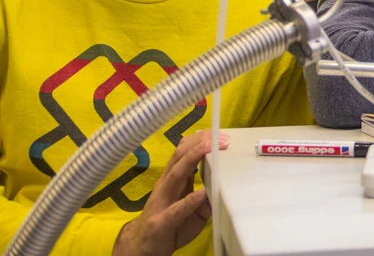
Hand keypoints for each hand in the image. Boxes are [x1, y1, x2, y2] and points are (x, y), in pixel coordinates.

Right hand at [113, 131, 229, 255]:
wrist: (144, 246)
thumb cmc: (170, 221)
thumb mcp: (192, 206)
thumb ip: (206, 194)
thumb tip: (225, 185)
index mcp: (173, 178)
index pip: (184, 152)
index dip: (201, 140)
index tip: (219, 133)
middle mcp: (166, 185)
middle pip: (180, 156)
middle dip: (200, 143)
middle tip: (220, 137)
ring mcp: (162, 201)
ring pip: (176, 174)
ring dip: (193, 159)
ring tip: (209, 149)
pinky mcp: (162, 222)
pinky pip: (176, 210)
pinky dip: (190, 200)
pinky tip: (201, 193)